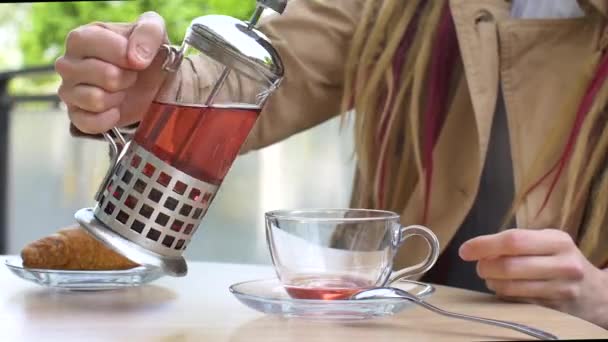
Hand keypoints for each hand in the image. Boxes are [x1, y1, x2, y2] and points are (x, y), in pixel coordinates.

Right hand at [55, 11, 168, 133]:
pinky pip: (89, 123)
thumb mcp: (154, 31)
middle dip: (127, 78)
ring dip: (118, 98)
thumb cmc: (145, 54)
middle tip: (131, 76)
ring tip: (122, 91)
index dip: (122, 54)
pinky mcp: (75, 115)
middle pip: (104, 75)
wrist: (150, 84)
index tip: (136, 59)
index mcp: (81, 38)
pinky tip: (116, 110)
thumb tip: (135, 58)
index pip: (92, 43)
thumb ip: (148, 32)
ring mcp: (68, 91)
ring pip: (96, 100)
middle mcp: (68, 64)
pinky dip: (109, 119)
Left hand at [459, 228, 607, 327]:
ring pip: (510, 288)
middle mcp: (562, 265)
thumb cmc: (560, 261)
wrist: (597, 294)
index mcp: (558, 241)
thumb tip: (477, 250)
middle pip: (508, 266)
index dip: (484, 245)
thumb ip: (517, 243)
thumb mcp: (547, 243)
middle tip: (480, 267)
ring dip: (491, 283)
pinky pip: (517, 303)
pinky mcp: (554, 310)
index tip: (465, 250)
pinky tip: (506, 290)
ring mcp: (560, 290)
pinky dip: (503, 296)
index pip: (513, 241)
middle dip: (485, 267)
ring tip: (492, 278)